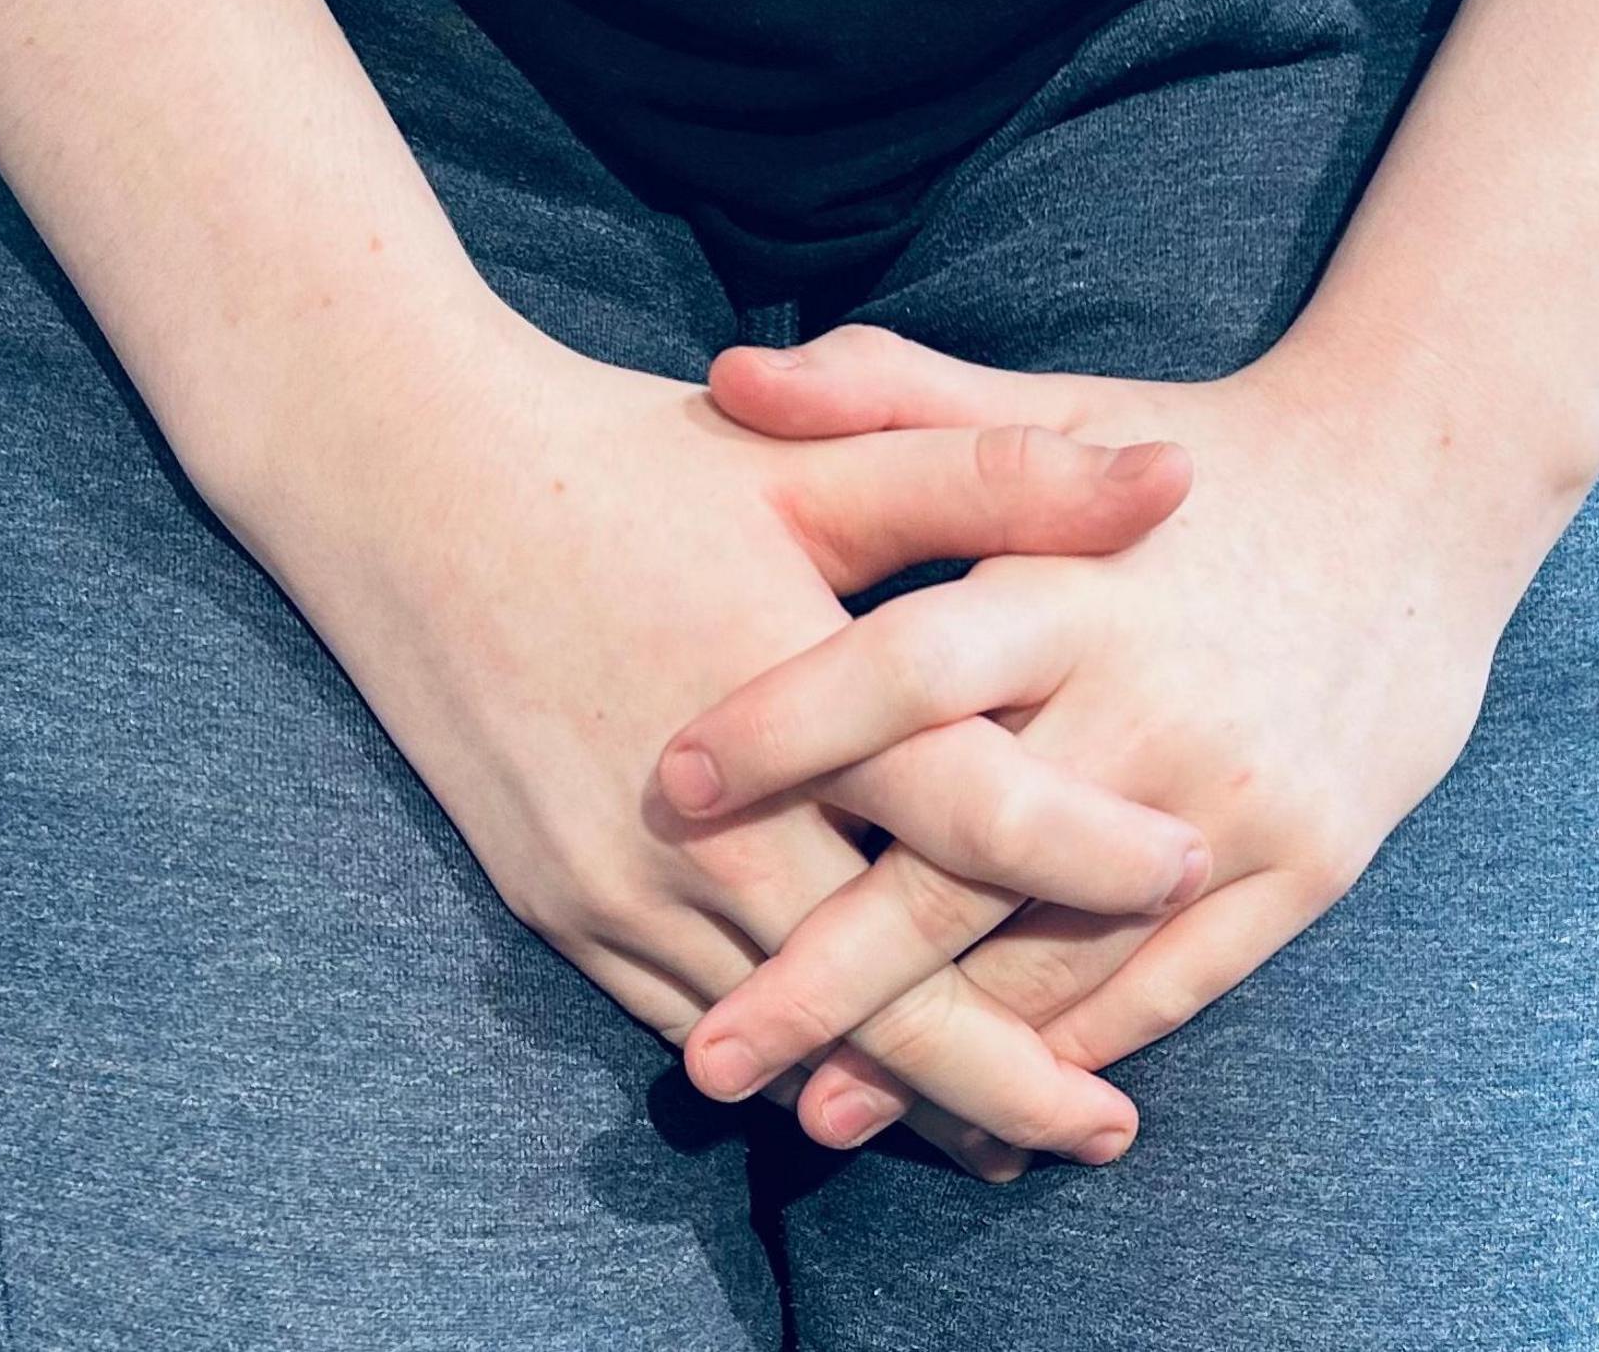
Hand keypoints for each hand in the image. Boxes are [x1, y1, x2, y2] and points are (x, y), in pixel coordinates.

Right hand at [192, 307, 1215, 1170]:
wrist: (406, 487)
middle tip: (1112, 1135)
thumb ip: (993, 479)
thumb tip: (1174, 475)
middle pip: (886, 987)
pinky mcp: (564, 908)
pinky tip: (849, 1089)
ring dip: (901, 1095)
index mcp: (792, 698)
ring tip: (1010, 1138)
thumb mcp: (809, 461)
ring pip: (786, 1034)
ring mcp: (622, 884)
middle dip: (1011, 1076)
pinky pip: (691, 1020)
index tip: (1192, 882)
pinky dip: (786, 1064)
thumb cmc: (627, 466)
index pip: (975, 815)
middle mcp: (707, 823)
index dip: (1094, 861)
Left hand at [658, 323, 1586, 1152]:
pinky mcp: (1302, 867)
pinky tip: (987, 1107)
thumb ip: (888, 394)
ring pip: (1061, 954)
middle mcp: (1147, 702)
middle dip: (828, 973)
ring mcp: (1229, 800)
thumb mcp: (1059, 409)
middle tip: (710, 1060)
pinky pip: (1172, 984)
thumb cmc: (1202, 458)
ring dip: (938, 1050)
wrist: (1425, 494)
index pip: (907, 667)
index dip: (789, 726)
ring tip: (821, 1116)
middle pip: (962, 861)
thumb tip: (727, 376)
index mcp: (1071, 584)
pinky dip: (1074, 1050)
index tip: (674, 793)